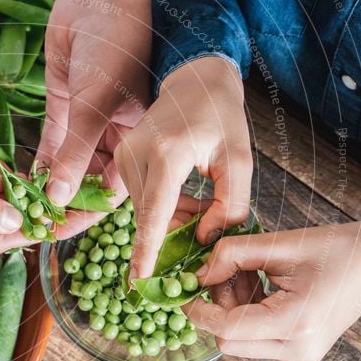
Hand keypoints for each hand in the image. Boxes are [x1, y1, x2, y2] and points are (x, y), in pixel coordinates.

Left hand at [38, 0, 162, 206]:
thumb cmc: (113, 46)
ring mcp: (89, 122)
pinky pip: (54, 144)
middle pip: (91, 180)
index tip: (68, 231)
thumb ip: (76, 154)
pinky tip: (25, 182)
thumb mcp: (95, 106)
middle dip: (67, 203)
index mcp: (139, 136)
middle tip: (41, 226)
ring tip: (28, 209)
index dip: (93, 211)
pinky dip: (41, 162)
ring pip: (70, 165)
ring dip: (50, 185)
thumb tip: (59, 197)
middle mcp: (115, 133)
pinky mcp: (66, 107)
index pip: (117, 186)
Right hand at [114, 55, 252, 281]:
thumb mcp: (239, 160)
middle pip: (151, 215)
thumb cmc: (221, 116)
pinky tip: (184, 194)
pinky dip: (163, 206)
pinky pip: (141, 199)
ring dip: (172, 217)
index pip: (155, 212)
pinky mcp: (121, 159)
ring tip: (200, 202)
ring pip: (145, 210)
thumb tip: (204, 238)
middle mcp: (136, 154)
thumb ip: (230, 205)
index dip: (147, 250)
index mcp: (167, 153)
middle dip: (177, 230)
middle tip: (208, 225)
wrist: (195, 81)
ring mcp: (124, 156)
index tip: (139, 279)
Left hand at [184, 221, 360, 360]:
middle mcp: (297, 349)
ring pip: (238, 341)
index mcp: (296, 322)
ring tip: (250, 273)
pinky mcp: (297, 353)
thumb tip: (196, 274)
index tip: (185, 289)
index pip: (226, 329)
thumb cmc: (338, 248)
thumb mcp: (280, 243)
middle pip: (227, 340)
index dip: (199, 310)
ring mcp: (299, 355)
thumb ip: (232, 255)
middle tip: (225, 271)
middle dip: (216, 306)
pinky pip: (253, 338)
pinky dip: (246, 312)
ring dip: (231, 308)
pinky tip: (259, 285)